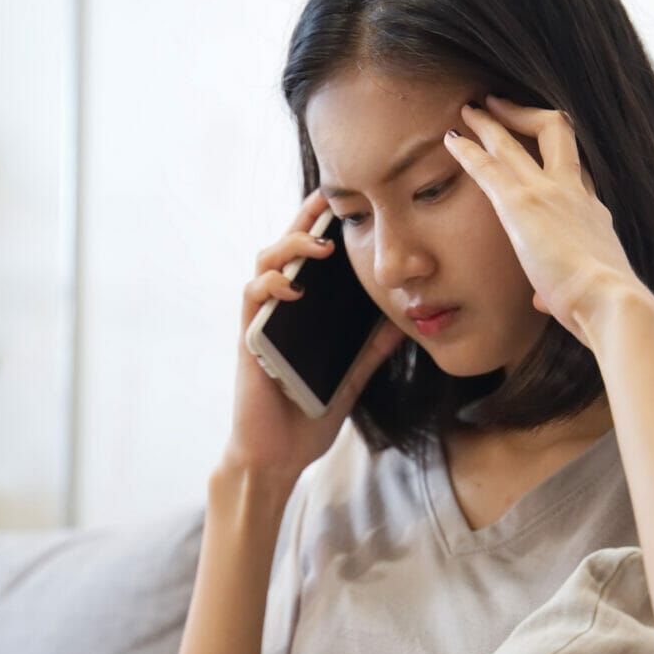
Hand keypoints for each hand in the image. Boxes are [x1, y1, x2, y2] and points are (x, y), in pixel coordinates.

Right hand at [223, 188, 405, 480]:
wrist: (278, 456)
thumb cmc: (306, 417)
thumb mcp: (351, 378)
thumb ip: (371, 350)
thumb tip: (404, 320)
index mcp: (303, 313)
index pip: (310, 258)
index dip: (323, 225)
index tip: (348, 201)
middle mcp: (279, 310)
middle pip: (286, 248)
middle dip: (305, 218)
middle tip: (331, 197)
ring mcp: (262, 322)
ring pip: (265, 263)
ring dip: (289, 245)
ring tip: (320, 243)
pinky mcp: (249, 339)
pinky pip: (252, 299)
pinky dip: (270, 284)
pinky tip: (292, 282)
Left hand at [445, 95, 646, 347]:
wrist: (610, 301)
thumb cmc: (601, 307)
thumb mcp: (583, 293)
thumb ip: (559, 291)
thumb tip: (546, 300)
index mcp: (594, 215)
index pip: (576, 173)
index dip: (555, 158)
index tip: (537, 149)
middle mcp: (575, 193)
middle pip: (556, 133)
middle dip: (525, 114)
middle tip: (500, 104)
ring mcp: (549, 192)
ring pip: (516, 141)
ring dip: (490, 123)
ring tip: (470, 108)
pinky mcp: (521, 204)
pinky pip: (488, 166)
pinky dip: (467, 150)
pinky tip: (450, 139)